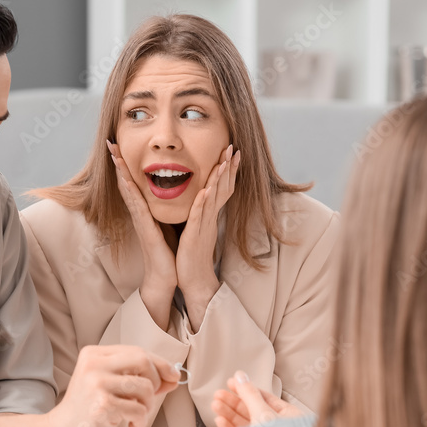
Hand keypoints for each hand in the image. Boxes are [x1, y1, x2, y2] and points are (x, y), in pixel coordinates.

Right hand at [49, 344, 185, 426]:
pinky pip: (139, 409)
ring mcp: (96, 383)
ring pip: (145, 387)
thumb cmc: (87, 411)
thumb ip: (136, 376)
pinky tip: (128, 425)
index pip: (137, 351)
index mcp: (94, 354)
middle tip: (147, 399)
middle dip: (155, 381)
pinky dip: (139, 420)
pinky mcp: (102, 405)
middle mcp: (93, 364)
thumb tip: (172, 375)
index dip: (160, 364)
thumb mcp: (109, 385)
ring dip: (147, 405)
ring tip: (134, 414)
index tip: (172, 376)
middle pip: (143, 361)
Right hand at [107, 139, 178, 329]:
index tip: (121, 146)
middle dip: (118, 162)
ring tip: (115, 156)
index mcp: (145, 210)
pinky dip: (132, 193)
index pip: (134, 182)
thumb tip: (167, 193)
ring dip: (121, 173)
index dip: (126, 164)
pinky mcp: (145, 230)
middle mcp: (139, 213)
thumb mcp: (166, 223)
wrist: (165, 275)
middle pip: (125, 182)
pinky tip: (128, 181)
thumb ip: (162, 208)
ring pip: (128, 192)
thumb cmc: (167, 250)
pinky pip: (139, 208)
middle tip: (110, 143)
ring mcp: (140, 221)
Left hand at [177, 144, 239, 330]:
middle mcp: (210, 217)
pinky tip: (205, 190)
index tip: (233, 152)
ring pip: (214, 197)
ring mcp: (204, 225)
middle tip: (234, 147)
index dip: (228, 170)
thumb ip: (201, 213)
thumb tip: (202, 198)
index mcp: (209, 215)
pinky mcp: (195, 235)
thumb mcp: (198, 229)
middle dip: (228, 167)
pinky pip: (199, 216)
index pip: (222, 188)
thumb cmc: (193, 255)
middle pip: (222, 188)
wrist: (194, 280)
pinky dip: (203, 203)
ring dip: (219, 179)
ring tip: (225, 160)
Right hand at [211, 371, 303, 426]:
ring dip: (229, 413)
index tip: (232, 383)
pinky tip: (220, 420)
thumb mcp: (264, 413)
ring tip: (216, 404)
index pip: (264, 397)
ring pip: (245, 424)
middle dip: (233, 402)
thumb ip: (249, 395)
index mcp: (288, 416)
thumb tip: (241, 377)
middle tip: (219, 394)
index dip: (246, 389)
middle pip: (252, 410)